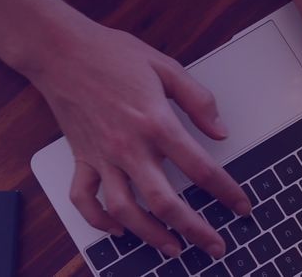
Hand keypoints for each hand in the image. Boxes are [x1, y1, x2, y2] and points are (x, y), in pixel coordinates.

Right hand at [20, 17, 249, 258]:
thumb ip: (199, 101)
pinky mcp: (80, 158)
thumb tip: (220, 132)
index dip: (226, 192)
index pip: (200, 168)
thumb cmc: (114, 54)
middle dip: (193, 230)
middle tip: (214, 246)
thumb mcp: (167, 67)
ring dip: (150, 236)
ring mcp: (102, 156)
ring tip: (172, 249)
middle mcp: (129, 147)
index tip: (241, 207)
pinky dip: (99, 220)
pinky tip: (118, 230)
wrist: (61, 50)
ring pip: (125, 211)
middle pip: (164, 202)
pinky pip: (84, 199)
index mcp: (157, 123)